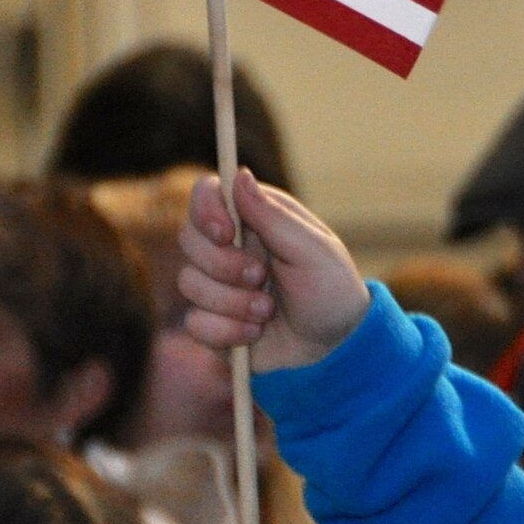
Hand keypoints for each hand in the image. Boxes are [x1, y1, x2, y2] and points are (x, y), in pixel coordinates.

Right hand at [178, 169, 369, 370]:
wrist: (335, 348)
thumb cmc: (332, 291)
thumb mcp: (315, 250)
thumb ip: (275, 216)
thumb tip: (239, 175)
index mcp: (254, 219)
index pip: (206, 194)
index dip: (206, 210)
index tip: (226, 232)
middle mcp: (229, 247)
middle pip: (188, 238)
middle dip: (224, 264)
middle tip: (261, 277)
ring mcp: (217, 284)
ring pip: (189, 283)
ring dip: (233, 302)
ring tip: (269, 310)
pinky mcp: (212, 321)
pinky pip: (196, 322)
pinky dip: (228, 331)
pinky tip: (256, 334)